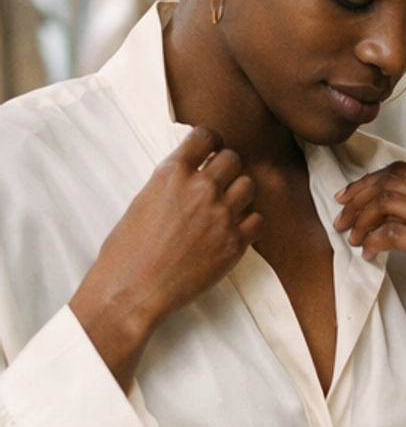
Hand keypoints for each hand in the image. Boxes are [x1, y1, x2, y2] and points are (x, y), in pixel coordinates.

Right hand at [71, 127, 260, 388]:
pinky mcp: (235, 243)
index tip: (208, 152)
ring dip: (239, 192)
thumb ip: (170, 183)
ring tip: (225, 206)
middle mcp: (201, 189)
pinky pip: (257, 219)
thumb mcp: (143, 201)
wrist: (133, 290)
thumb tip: (187, 174)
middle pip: (233, 158)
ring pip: (248, 186)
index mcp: (171, 174)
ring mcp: (221, 215)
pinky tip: (233, 229)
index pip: (205, 136)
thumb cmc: (126, 250)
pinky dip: (248, 222)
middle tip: (219, 181)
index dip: (209, 142)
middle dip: (226, 166)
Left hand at [335, 165, 405, 426]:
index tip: (346, 198)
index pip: (401, 171)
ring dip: (361, 220)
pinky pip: (393, 234)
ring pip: (388, 203)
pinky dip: (372, 242)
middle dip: (357, 199)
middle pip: (391, 183)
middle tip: (341, 220)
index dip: (367, 181)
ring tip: (352, 238)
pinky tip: (368, 254)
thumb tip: (374, 205)